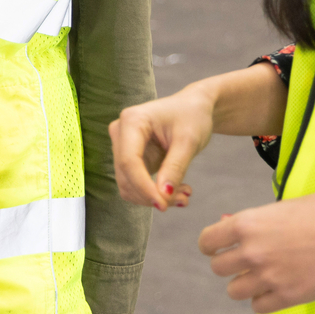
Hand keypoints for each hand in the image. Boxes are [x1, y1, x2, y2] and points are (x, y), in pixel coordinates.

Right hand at [109, 86, 213, 209]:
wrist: (194, 108)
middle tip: (183, 199)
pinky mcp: (130, 159)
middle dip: (152, 194)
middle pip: (126, 176)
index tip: (163, 205)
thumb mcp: (189, 141)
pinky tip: (176, 190)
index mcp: (132, 121)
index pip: (129, 162)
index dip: (143, 187)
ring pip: (128, 185)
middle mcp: (120, 133)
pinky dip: (154, 193)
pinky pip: (136, 184)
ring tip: (184, 195)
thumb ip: (175, 168)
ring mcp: (123, 146)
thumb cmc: (192, 116)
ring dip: (153, 196)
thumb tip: (162, 197)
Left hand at [197, 192, 314, 313]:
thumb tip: (234, 226)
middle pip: (218, 268)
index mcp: (248, 223)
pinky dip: (263, 300)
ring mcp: (269, 277)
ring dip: (244, 284)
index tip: (217, 248)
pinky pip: (258, 307)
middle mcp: (252, 251)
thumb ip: (257, 220)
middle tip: (243, 263)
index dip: (211, 245)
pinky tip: (275, 290)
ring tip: (261, 277)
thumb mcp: (285, 207)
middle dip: (229, 265)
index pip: (208, 241)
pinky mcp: (288, 297)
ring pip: (234, 290)